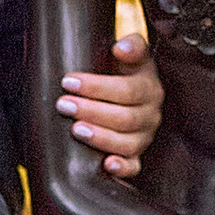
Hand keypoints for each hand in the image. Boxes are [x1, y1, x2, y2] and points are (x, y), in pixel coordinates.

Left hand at [58, 30, 164, 181]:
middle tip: (63, 105)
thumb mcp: (132, 55)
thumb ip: (132, 45)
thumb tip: (121, 48)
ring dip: (101, 137)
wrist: (129, 94)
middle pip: (125, 118)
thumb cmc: (123, 73)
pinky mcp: (136, 156)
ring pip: (127, 143)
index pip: (127, 90)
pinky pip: (134, 167)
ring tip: (76, 129)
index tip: (68, 81)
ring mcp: (144, 137)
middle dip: (91, 111)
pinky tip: (106, 165)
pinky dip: (122, 168)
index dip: (97, 87)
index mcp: (149, 88)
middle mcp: (151, 114)